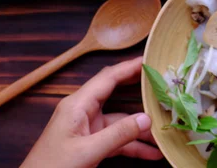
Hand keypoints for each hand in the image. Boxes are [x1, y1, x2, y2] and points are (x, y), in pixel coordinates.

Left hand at [21, 56, 162, 167]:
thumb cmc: (52, 167)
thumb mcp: (87, 151)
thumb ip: (117, 135)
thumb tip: (147, 119)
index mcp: (78, 104)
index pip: (108, 78)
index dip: (129, 67)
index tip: (151, 60)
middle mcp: (83, 111)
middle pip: (117, 95)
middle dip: (140, 92)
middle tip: (162, 85)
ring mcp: (87, 128)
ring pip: (120, 121)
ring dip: (141, 129)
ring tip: (164, 132)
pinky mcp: (90, 144)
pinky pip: (116, 139)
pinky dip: (133, 145)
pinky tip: (151, 152)